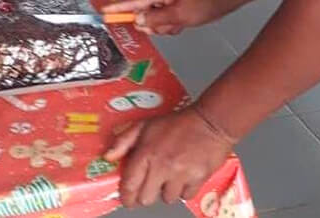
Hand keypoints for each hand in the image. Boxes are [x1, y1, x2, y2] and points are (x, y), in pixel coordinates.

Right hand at [103, 0, 233, 34]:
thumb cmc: (203, 5)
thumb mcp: (178, 15)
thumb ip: (156, 19)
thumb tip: (137, 20)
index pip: (133, 1)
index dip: (118, 8)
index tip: (103, 12)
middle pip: (144, 13)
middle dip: (154, 23)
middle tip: (170, 24)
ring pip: (155, 18)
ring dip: (165, 25)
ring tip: (180, 23)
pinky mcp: (174, 4)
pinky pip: (164, 19)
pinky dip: (171, 24)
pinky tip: (183, 24)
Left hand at [104, 108, 234, 206]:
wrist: (211, 121)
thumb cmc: (178, 123)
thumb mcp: (146, 125)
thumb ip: (124, 140)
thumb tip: (108, 156)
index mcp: (147, 153)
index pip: (129, 185)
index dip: (126, 196)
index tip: (127, 198)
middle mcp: (162, 166)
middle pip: (146, 199)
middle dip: (146, 193)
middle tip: (151, 183)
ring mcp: (181, 174)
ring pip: (167, 199)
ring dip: (167, 191)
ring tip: (171, 175)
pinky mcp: (198, 179)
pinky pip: (186, 196)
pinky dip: (185, 189)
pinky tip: (185, 175)